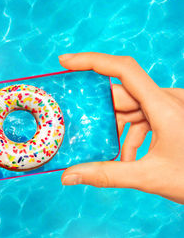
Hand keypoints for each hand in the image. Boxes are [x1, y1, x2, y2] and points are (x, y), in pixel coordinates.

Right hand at [59, 52, 183, 203]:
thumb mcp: (149, 176)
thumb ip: (106, 175)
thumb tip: (69, 176)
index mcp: (164, 106)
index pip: (122, 69)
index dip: (91, 61)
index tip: (65, 62)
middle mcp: (168, 99)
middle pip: (122, 94)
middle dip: (102, 114)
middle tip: (81, 127)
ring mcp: (171, 107)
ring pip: (131, 108)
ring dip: (118, 130)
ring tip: (115, 156)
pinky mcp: (172, 115)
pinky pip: (143, 117)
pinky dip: (131, 134)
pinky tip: (130, 157)